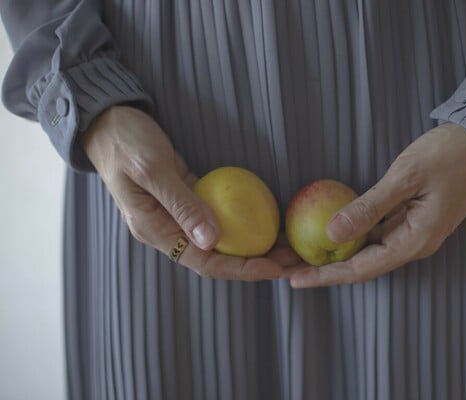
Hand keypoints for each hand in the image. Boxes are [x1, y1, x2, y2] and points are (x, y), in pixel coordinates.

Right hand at [80, 106, 298, 279]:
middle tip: (291, 259)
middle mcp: (165, 229)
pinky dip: (241, 220)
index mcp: (153, 230)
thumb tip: (212, 240)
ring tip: (285, 243)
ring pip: (219, 239)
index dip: (241, 268)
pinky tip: (264, 218)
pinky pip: (216, 216)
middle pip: (216, 256)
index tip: (274, 268)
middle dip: (254, 262)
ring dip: (251, 243)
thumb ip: (181, 204)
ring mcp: (175, 215)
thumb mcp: (152, 169)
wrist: (107, 121)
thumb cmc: (125, 141)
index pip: (204, 262)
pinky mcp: (184, 198)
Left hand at [288, 123, 465, 287]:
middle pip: (359, 264)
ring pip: (363, 249)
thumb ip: (369, 207)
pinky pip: (372, 233)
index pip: (361, 269)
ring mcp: (411, 232)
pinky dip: (346, 233)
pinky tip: (323, 229)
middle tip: (281, 264)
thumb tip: (332, 233)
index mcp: (414, 241)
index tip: (292, 279)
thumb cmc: (450, 154)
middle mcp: (411, 243)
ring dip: (329, 251)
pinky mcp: (408, 218)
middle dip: (319, 266)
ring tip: (293, 250)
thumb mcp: (405, 177)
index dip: (324, 276)